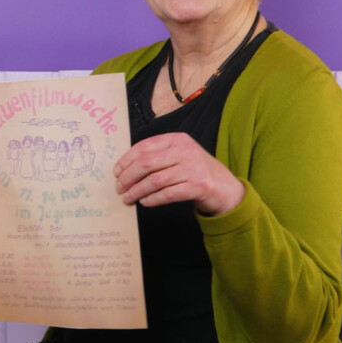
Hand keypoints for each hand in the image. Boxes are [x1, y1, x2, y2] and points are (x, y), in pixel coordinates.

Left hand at [113, 132, 243, 215]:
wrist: (225, 188)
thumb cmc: (195, 172)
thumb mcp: (178, 156)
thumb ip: (157, 157)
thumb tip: (124, 168)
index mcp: (176, 140)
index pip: (144, 147)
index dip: (126, 160)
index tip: (116, 172)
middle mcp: (185, 151)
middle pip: (147, 163)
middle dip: (128, 177)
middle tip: (119, 188)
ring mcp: (193, 168)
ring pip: (155, 180)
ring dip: (137, 191)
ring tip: (128, 198)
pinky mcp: (198, 186)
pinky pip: (168, 194)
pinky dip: (152, 199)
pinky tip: (145, 202)